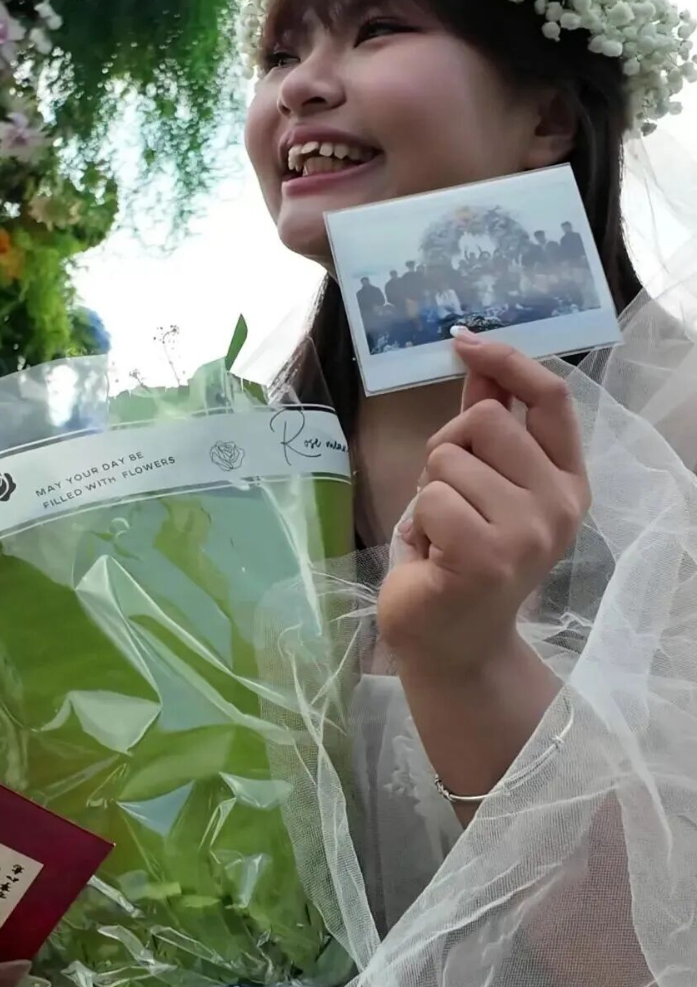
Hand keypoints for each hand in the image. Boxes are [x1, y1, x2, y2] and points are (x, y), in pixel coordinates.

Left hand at [377, 331, 589, 677]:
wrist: (452, 643)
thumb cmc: (460, 556)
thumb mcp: (481, 482)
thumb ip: (486, 423)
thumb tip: (475, 356)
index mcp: (567, 481)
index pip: (552, 397)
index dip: (507, 361)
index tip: (465, 343)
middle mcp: (560, 505)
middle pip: (485, 420)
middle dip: (447, 450)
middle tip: (447, 499)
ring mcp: (528, 533)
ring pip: (449, 458)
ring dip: (429, 492)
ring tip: (441, 534)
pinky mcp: (487, 557)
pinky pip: (431, 498)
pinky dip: (418, 523)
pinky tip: (432, 556)